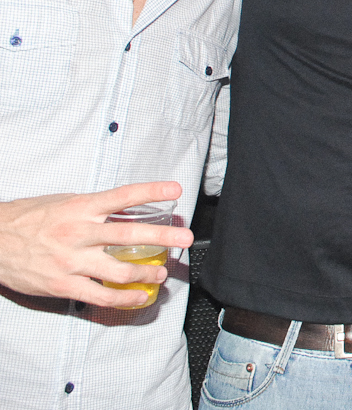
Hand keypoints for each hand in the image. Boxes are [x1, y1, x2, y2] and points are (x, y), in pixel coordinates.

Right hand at [0, 182, 192, 307]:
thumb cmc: (29, 219)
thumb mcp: (64, 203)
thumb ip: (95, 207)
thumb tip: (128, 208)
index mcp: (80, 207)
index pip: (122, 196)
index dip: (151, 191)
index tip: (176, 189)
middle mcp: (78, 232)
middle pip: (129, 234)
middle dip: (162, 237)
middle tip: (185, 238)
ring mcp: (71, 261)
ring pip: (119, 270)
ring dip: (147, 273)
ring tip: (162, 273)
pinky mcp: (63, 285)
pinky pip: (101, 296)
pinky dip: (124, 298)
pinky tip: (140, 297)